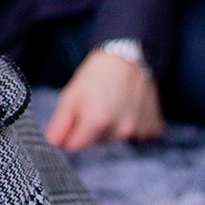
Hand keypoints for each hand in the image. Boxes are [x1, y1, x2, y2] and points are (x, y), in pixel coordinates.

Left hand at [45, 48, 162, 151]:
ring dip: (111, 129)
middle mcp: (120, 129)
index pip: (74, 146)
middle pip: (96, 144)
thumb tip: (52, 144)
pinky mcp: (152, 127)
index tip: (75, 118)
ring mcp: (138, 129)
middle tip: (95, 106)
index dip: (70, 134)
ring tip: (112, 105)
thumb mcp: (71, 94)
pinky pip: (136, 137)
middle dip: (91, 130)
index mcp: (98, 120)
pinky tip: (128, 108)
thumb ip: (60, 123)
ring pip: (115, 140)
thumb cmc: (96, 74)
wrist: (129, 58)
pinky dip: (131, 126)